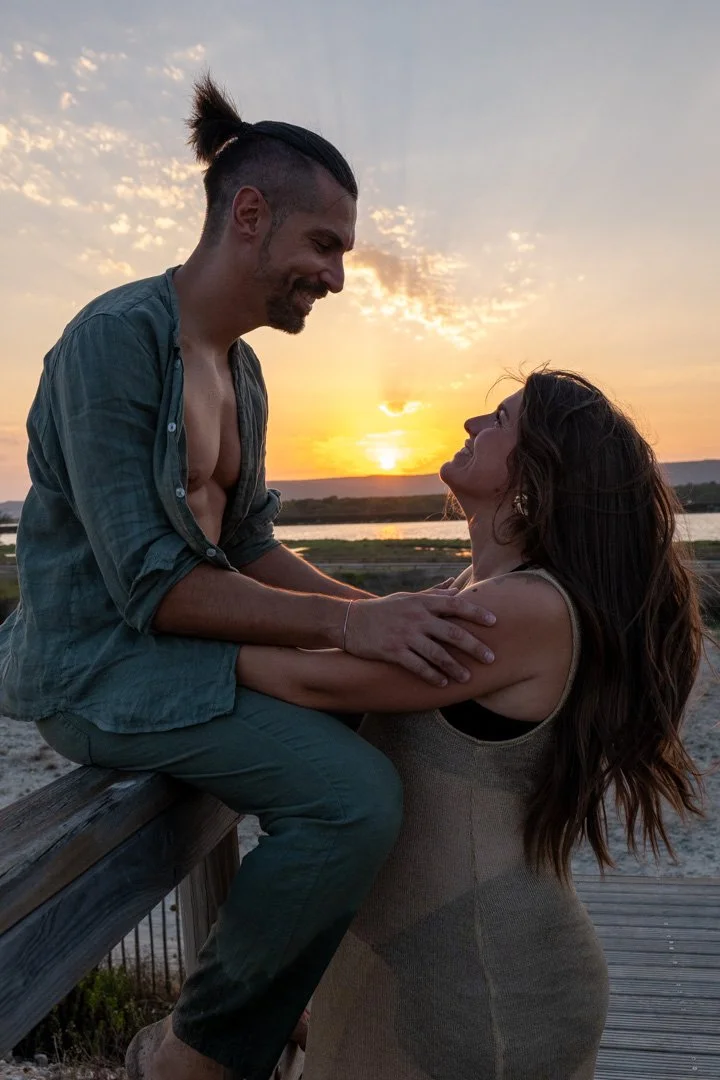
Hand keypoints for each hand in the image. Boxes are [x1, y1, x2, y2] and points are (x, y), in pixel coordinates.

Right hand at [343, 591, 496, 686]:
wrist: (349, 620)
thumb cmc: (383, 609)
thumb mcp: (408, 597)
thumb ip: (433, 594)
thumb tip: (456, 588)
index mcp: (422, 602)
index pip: (455, 605)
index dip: (476, 613)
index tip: (494, 621)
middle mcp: (416, 617)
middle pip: (452, 632)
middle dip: (474, 646)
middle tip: (491, 658)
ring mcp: (405, 635)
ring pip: (437, 653)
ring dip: (455, 667)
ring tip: (468, 678)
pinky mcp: (393, 651)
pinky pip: (417, 665)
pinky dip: (432, 675)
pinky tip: (442, 683)